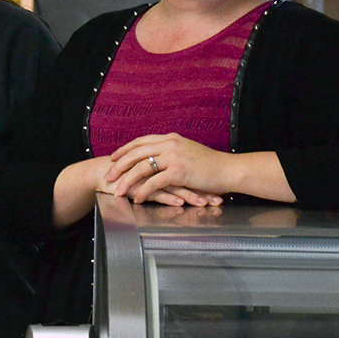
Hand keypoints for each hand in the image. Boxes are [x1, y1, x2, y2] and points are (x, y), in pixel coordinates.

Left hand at [105, 133, 225, 204]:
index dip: (125, 150)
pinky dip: (143, 191)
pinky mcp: (179, 171)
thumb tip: (159, 157)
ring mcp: (174, 157)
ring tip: (118, 191)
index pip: (141, 141)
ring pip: (142, 168)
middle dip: (119, 165)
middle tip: (108, 176)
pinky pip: (154, 182)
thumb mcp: (188, 151)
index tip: (113, 158)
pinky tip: (137, 199)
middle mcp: (170, 144)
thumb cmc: (211, 165)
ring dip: (127, 180)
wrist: (230, 169)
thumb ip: (172, 152)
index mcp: (170, 138)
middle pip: (136, 153)